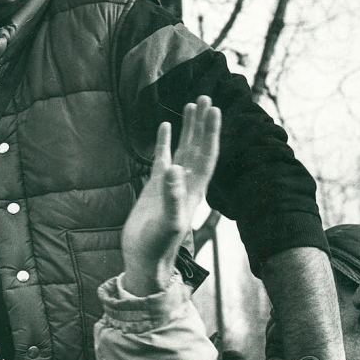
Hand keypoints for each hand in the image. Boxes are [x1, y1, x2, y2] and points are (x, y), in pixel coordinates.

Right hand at [122, 96, 220, 295]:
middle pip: (199, 146)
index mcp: (195, 190)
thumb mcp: (168, 222)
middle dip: (203, 123)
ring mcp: (171, 184)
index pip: (207, 155)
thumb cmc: (158, 246)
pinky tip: (165, 127)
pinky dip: (165, 141)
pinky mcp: (155, 187)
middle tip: (206, 97)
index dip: (211, 133)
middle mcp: (187, 183)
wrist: (144, 261)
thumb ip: (172, 196)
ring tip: (191, 105)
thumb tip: (175, 168)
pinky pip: (163, 157)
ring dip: (189, 128)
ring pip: (184, 149)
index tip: (215, 110)